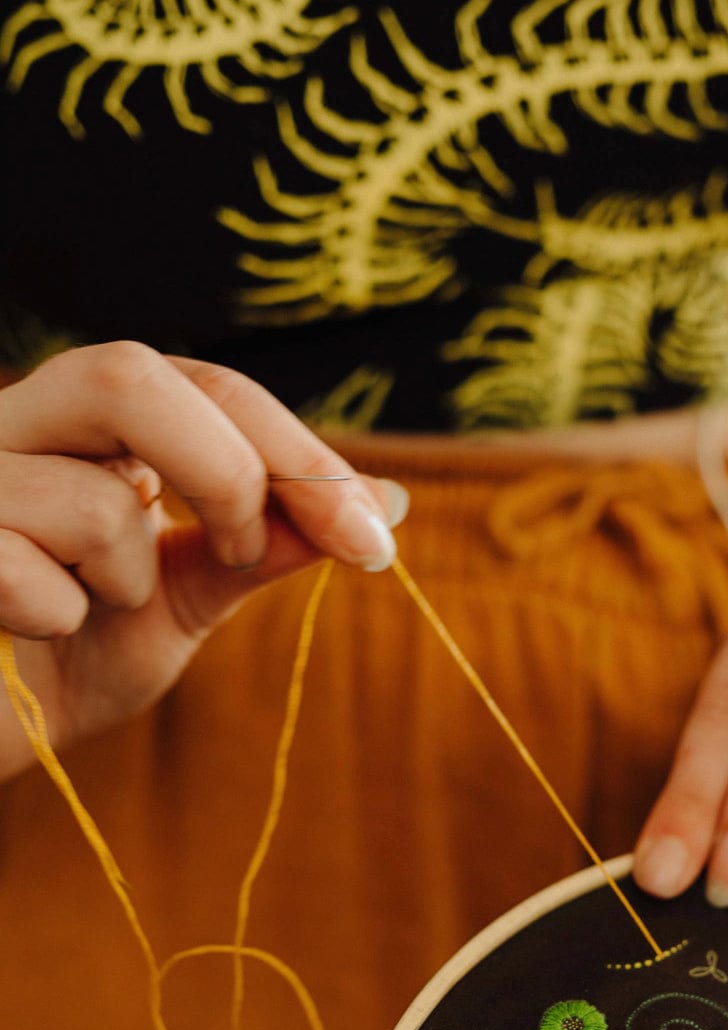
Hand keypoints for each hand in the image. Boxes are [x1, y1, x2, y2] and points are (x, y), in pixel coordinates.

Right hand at [0, 344, 407, 779]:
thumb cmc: (73, 652)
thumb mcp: (187, 595)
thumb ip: (268, 544)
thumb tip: (388, 503)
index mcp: (92, 418)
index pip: (209, 386)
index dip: (302, 458)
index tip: (373, 542)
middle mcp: (21, 420)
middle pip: (131, 376)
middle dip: (228, 475)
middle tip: (247, 557)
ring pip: (91, 500)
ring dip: (129, 581)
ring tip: (96, 607)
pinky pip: (23, 575)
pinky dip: (56, 621)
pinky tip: (35, 630)